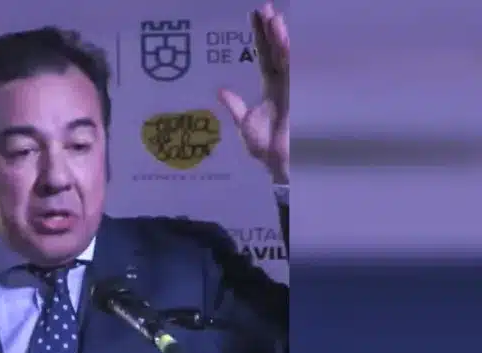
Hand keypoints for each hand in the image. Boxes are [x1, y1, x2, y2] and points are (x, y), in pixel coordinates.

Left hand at [218, 2, 289, 183]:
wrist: (281, 170)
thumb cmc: (266, 151)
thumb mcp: (245, 126)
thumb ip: (236, 108)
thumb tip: (221, 91)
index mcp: (271, 90)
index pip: (265, 59)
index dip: (261, 39)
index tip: (257, 16)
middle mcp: (283, 87)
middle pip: (276, 54)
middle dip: (271, 31)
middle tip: (265, 7)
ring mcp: (292, 93)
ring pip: (284, 61)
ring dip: (279, 40)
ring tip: (273, 19)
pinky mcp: (296, 101)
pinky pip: (290, 76)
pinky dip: (286, 59)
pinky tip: (282, 42)